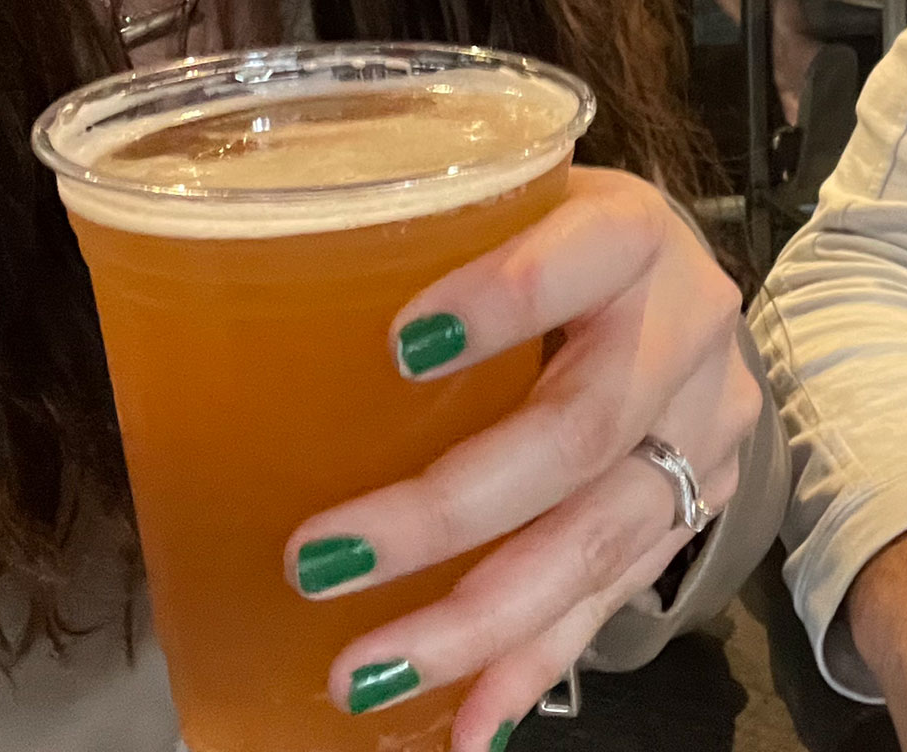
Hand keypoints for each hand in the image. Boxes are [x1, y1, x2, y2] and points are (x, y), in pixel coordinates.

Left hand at [287, 169, 755, 750]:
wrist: (676, 297)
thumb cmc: (546, 241)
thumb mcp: (501, 206)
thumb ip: (403, 241)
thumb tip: (206, 307)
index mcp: (633, 232)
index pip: (587, 254)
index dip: (507, 298)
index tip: (400, 348)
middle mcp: (684, 331)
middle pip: (576, 433)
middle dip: (446, 513)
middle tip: (319, 562)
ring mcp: (700, 434)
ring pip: (595, 540)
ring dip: (475, 622)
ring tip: (365, 670)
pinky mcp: (694, 512)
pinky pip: (609, 603)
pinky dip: (529, 668)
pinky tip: (467, 725)